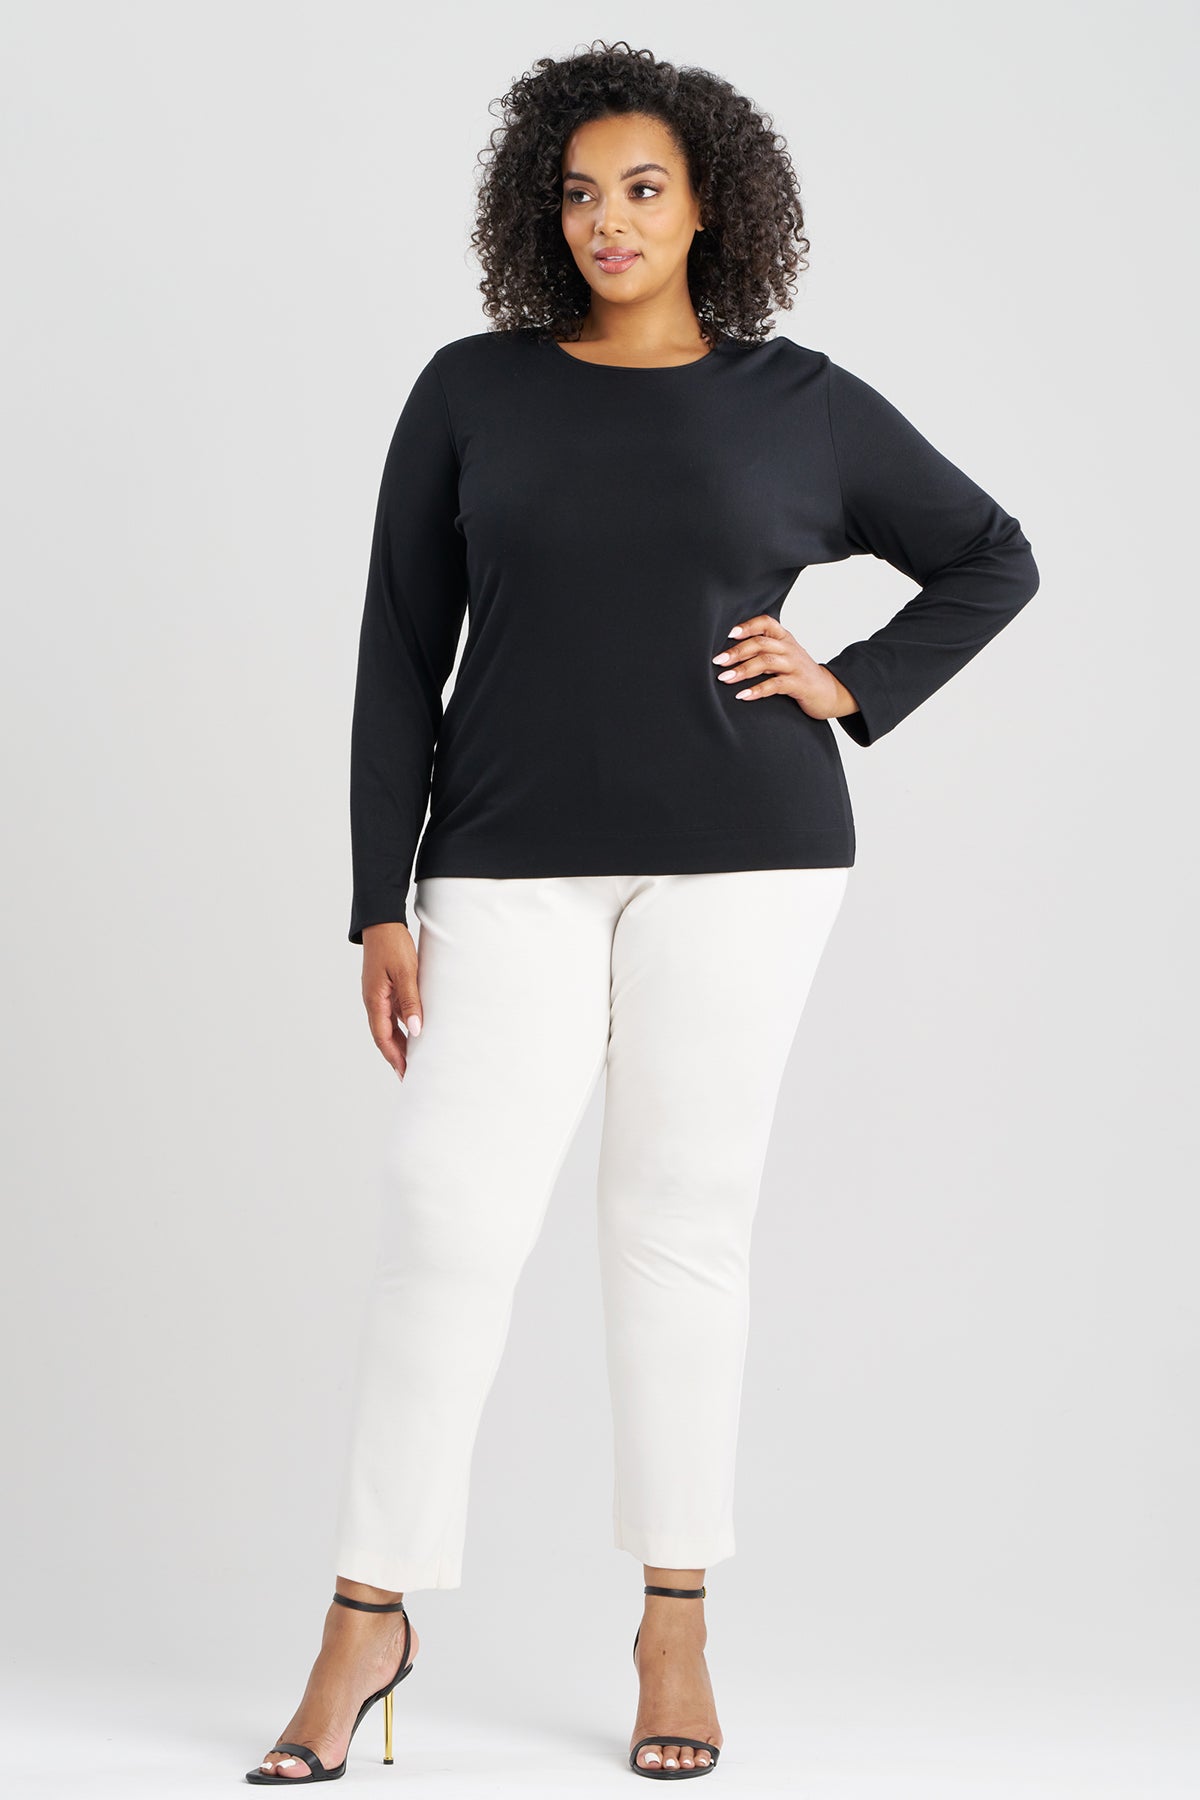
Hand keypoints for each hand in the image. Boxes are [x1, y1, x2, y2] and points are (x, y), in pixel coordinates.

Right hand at [361, 922, 422, 1080]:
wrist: (382, 922)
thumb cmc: (392, 945)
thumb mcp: (406, 973)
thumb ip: (411, 1002)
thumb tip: (416, 1030)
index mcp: (374, 1000)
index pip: (383, 1037)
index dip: (394, 1057)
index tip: (405, 1074)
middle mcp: (374, 1001)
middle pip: (384, 1036)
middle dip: (396, 1056)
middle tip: (410, 1074)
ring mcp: (379, 995)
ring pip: (389, 1026)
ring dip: (400, 1043)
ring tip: (414, 1059)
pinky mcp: (385, 988)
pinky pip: (393, 1013)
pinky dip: (402, 1026)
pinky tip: (414, 1032)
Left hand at [712, 614, 859, 721]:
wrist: (829, 692)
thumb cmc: (799, 675)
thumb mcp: (783, 657)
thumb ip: (763, 652)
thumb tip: (728, 653)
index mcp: (784, 639)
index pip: (766, 622)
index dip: (747, 626)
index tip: (729, 633)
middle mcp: (789, 649)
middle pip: (761, 643)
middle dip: (737, 652)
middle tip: (717, 661)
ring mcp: (795, 666)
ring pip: (766, 662)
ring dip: (743, 670)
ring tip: (724, 678)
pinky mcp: (799, 685)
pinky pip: (775, 685)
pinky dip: (757, 690)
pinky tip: (743, 695)